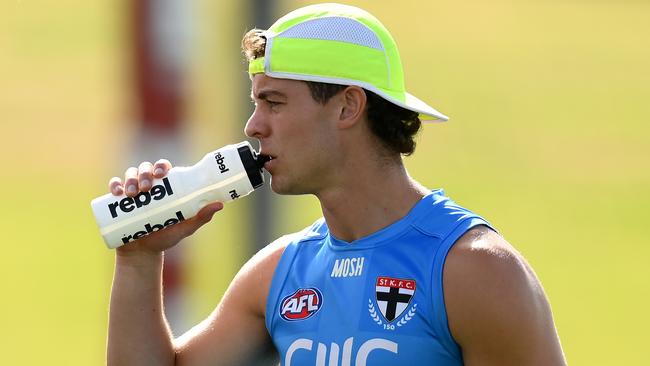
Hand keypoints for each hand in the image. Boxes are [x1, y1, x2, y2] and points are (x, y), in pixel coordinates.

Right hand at [108, 159, 223, 254]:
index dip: (162, 166)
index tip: (162, 174)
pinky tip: (116, 191)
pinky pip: (115, 186)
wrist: (143, 254)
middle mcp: (148, 186)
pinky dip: (115, 185)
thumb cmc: (166, 237)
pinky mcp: (117, 201)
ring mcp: (133, 192)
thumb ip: (201, 217)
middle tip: (146, 188)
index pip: (164, 168)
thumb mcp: (184, 227)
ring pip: (130, 175)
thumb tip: (219, 205)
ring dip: (129, 179)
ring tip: (132, 194)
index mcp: (165, 187)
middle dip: (144, 173)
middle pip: (145, 169)